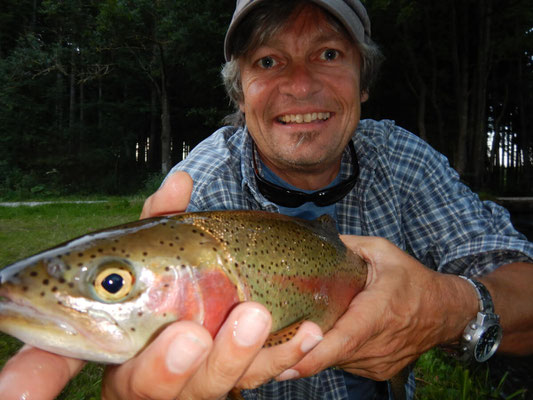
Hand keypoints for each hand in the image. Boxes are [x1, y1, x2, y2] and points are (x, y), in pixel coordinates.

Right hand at [0, 171, 323, 398]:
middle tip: (188, 336)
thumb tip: (180, 180)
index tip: (14, 396)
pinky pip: (254, 377)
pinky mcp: (230, 380)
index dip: (31, 384)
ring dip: (234, 357)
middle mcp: (140, 371)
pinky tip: (304, 333)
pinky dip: (279, 355)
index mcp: (107, 341)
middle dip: (166, 367)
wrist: (231, 304)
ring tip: (255, 318)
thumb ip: (164, 221)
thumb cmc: (177, 278)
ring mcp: (189, 384)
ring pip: (206, 387)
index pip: (53, 368)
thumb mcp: (164, 249)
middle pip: (143, 385)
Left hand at [279, 236, 476, 381]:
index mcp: (377, 312)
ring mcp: (378, 362)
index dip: (312, 355)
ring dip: (318, 348)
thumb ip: (347, 245)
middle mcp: (378, 343)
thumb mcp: (381, 251)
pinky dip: (335, 351)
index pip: (342, 340)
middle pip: (331, 353)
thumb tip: (311, 240)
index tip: (285, 365)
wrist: (446, 311)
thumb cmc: (413, 280)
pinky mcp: (379, 371)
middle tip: (273, 339)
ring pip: (336, 360)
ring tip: (304, 328)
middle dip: (301, 349)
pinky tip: (334, 332)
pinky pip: (346, 363)